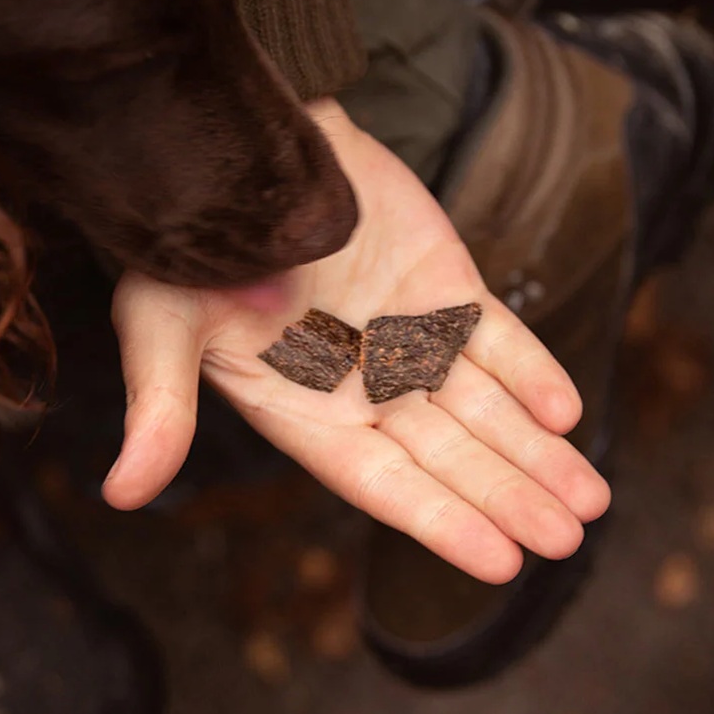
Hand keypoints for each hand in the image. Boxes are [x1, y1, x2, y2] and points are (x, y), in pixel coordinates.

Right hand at [104, 100, 609, 583]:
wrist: (242, 152)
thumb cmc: (191, 244)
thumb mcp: (163, 321)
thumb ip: (162, 405)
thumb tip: (122, 495)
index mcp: (306, 411)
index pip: (382, 481)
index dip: (438, 520)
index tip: (501, 561)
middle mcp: (367, 386)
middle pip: (449, 455)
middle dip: (508, 494)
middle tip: (567, 538)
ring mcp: (412, 336)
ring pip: (486, 405)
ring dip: (537, 449)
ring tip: (592, 499)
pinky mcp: (445, 285)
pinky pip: (496, 334)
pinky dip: (533, 369)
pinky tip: (567, 410)